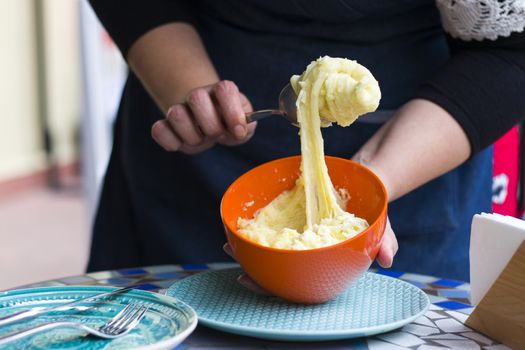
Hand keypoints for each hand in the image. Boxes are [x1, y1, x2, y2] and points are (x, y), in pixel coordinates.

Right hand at [151, 80, 255, 153]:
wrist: (211, 127)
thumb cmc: (229, 124)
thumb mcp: (245, 125)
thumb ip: (247, 126)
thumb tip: (240, 130)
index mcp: (221, 91)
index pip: (225, 89)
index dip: (233, 113)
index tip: (238, 131)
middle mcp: (198, 95)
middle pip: (196, 98)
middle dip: (211, 126)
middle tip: (217, 134)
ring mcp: (180, 108)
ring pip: (175, 114)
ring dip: (192, 136)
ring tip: (201, 139)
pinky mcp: (166, 125)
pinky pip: (158, 130)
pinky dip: (170, 141)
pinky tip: (181, 144)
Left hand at [223, 220, 397, 295]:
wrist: (364, 185)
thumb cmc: (369, 213)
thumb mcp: (380, 227)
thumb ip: (383, 242)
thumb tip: (387, 260)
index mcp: (323, 262)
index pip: (297, 283)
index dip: (274, 288)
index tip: (252, 282)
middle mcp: (307, 253)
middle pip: (277, 271)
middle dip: (255, 271)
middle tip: (238, 268)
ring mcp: (297, 236)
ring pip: (269, 250)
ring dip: (248, 249)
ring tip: (231, 244)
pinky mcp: (292, 218)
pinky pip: (271, 226)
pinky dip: (256, 227)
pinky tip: (241, 224)